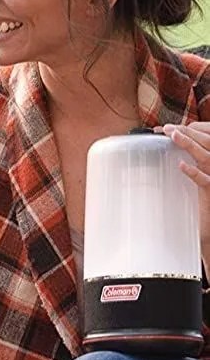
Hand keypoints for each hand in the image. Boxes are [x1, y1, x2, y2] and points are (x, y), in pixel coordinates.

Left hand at [164, 121, 209, 257]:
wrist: (205, 231)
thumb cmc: (195, 208)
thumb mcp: (186, 185)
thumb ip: (179, 171)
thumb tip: (155, 163)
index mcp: (209, 164)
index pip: (204, 139)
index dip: (187, 131)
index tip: (165, 129)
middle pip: (206, 142)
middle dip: (187, 132)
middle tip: (166, 128)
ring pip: (207, 157)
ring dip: (190, 145)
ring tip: (174, 136)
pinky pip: (205, 181)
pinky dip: (193, 172)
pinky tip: (181, 166)